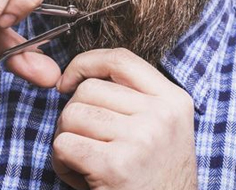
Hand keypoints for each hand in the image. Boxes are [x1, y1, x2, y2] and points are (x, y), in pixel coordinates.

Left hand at [52, 48, 197, 189]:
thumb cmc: (155, 178)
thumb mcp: (162, 130)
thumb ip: (133, 99)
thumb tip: (77, 77)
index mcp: (173, 100)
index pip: (120, 58)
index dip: (85, 63)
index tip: (67, 81)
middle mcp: (160, 115)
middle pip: (88, 89)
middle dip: (73, 114)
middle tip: (85, 142)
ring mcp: (140, 139)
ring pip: (71, 115)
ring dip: (65, 139)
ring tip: (84, 163)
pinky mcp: (116, 166)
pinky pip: (63, 144)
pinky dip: (61, 163)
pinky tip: (79, 177)